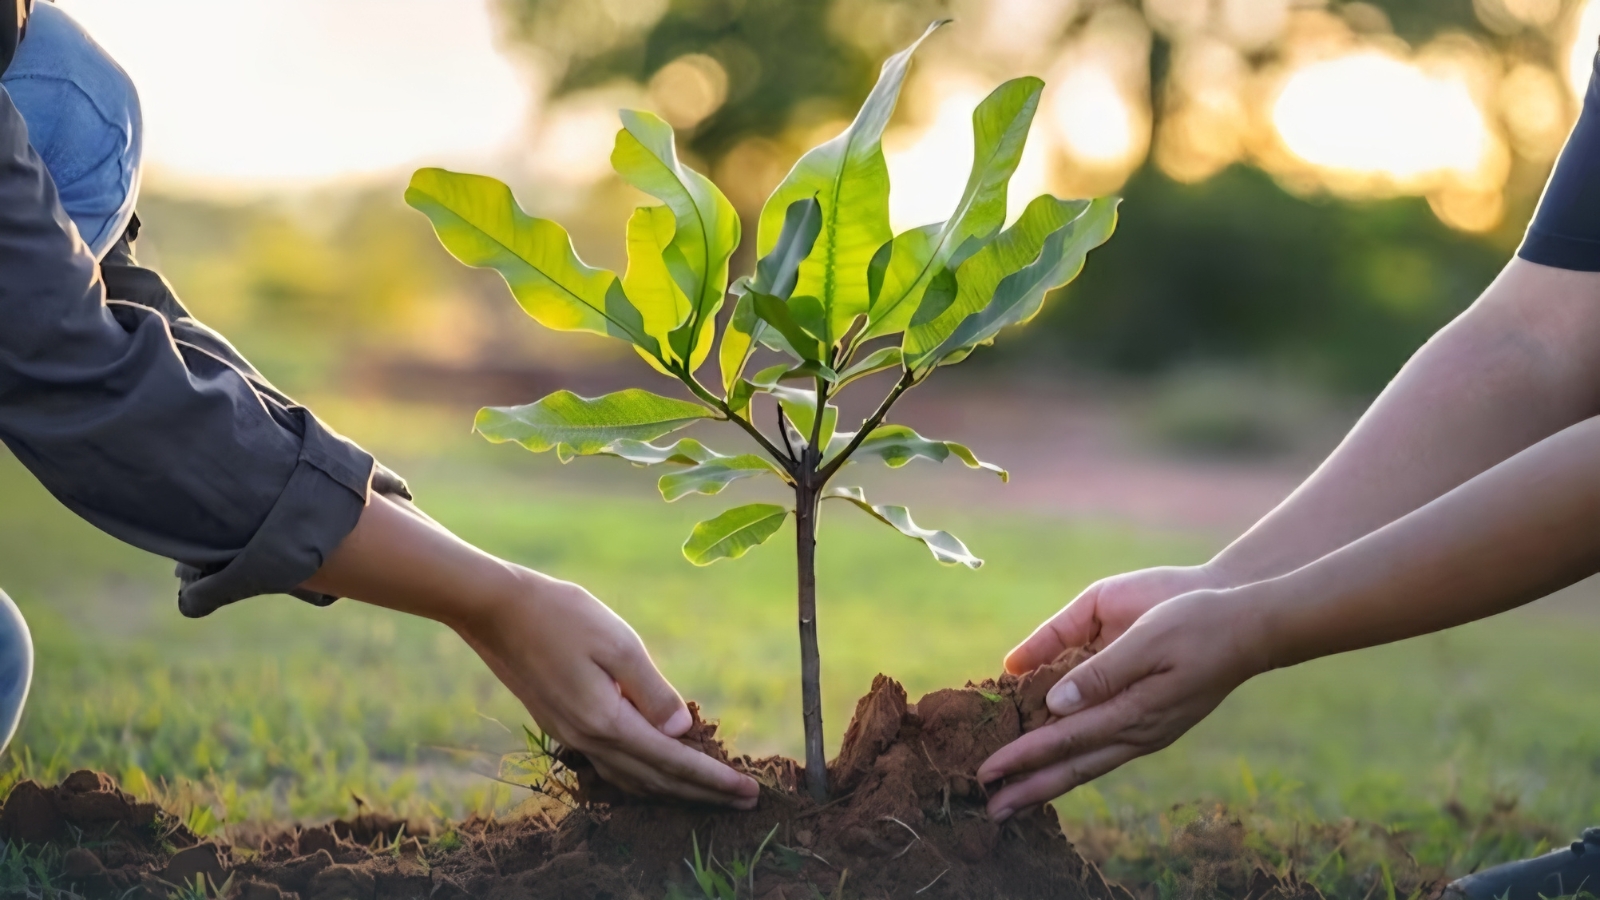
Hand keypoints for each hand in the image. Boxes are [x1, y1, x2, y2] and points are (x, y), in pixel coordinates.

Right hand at [305, 493, 758, 808]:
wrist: (495, 610)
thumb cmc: (561, 615)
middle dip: (703, 794)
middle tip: (744, 802)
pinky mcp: (561, 726)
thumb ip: (653, 690)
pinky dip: (642, 776)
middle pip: (656, 781)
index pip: (673, 762)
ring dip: (673, 790)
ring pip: (632, 780)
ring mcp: (571, 737)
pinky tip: (655, 769)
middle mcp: (588, 740)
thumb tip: (681, 729)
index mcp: (607, 721)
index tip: (749, 793)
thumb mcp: (618, 642)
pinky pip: (611, 767)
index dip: (714, 779)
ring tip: (709, 792)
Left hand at [978, 586, 1270, 820]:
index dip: (1023, 756)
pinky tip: (1061, 767)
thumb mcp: (1148, 638)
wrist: (1250, 625)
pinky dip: (1076, 763)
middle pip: (1074, 767)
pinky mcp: (1154, 722)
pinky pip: (1105, 750)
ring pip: (1090, 765)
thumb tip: (1056, 704)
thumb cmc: (1197, 622)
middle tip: (991, 810)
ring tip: (1017, 799)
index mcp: (1135, 711)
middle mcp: (1140, 731)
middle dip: (1030, 788)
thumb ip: (1102, 672)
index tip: (986, 771)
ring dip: (1050, 783)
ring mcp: (1149, 731)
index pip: (1065, 740)